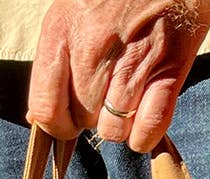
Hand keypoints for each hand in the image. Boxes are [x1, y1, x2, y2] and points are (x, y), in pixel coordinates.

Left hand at [28, 0, 209, 150]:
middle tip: (105, 92)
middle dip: (90, 117)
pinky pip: (148, 127)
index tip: (67, 123)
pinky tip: (144, 117)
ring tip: (126, 97)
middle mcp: (94, 48)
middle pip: (81, 120)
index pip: (47, 108)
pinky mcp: (169, 68)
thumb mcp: (71, 14)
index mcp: (62, 31)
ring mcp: (133, 60)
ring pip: (113, 129)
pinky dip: (144, 133)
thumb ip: (53, 63)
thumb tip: (39, 116)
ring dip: (118, 124)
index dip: (56, 126)